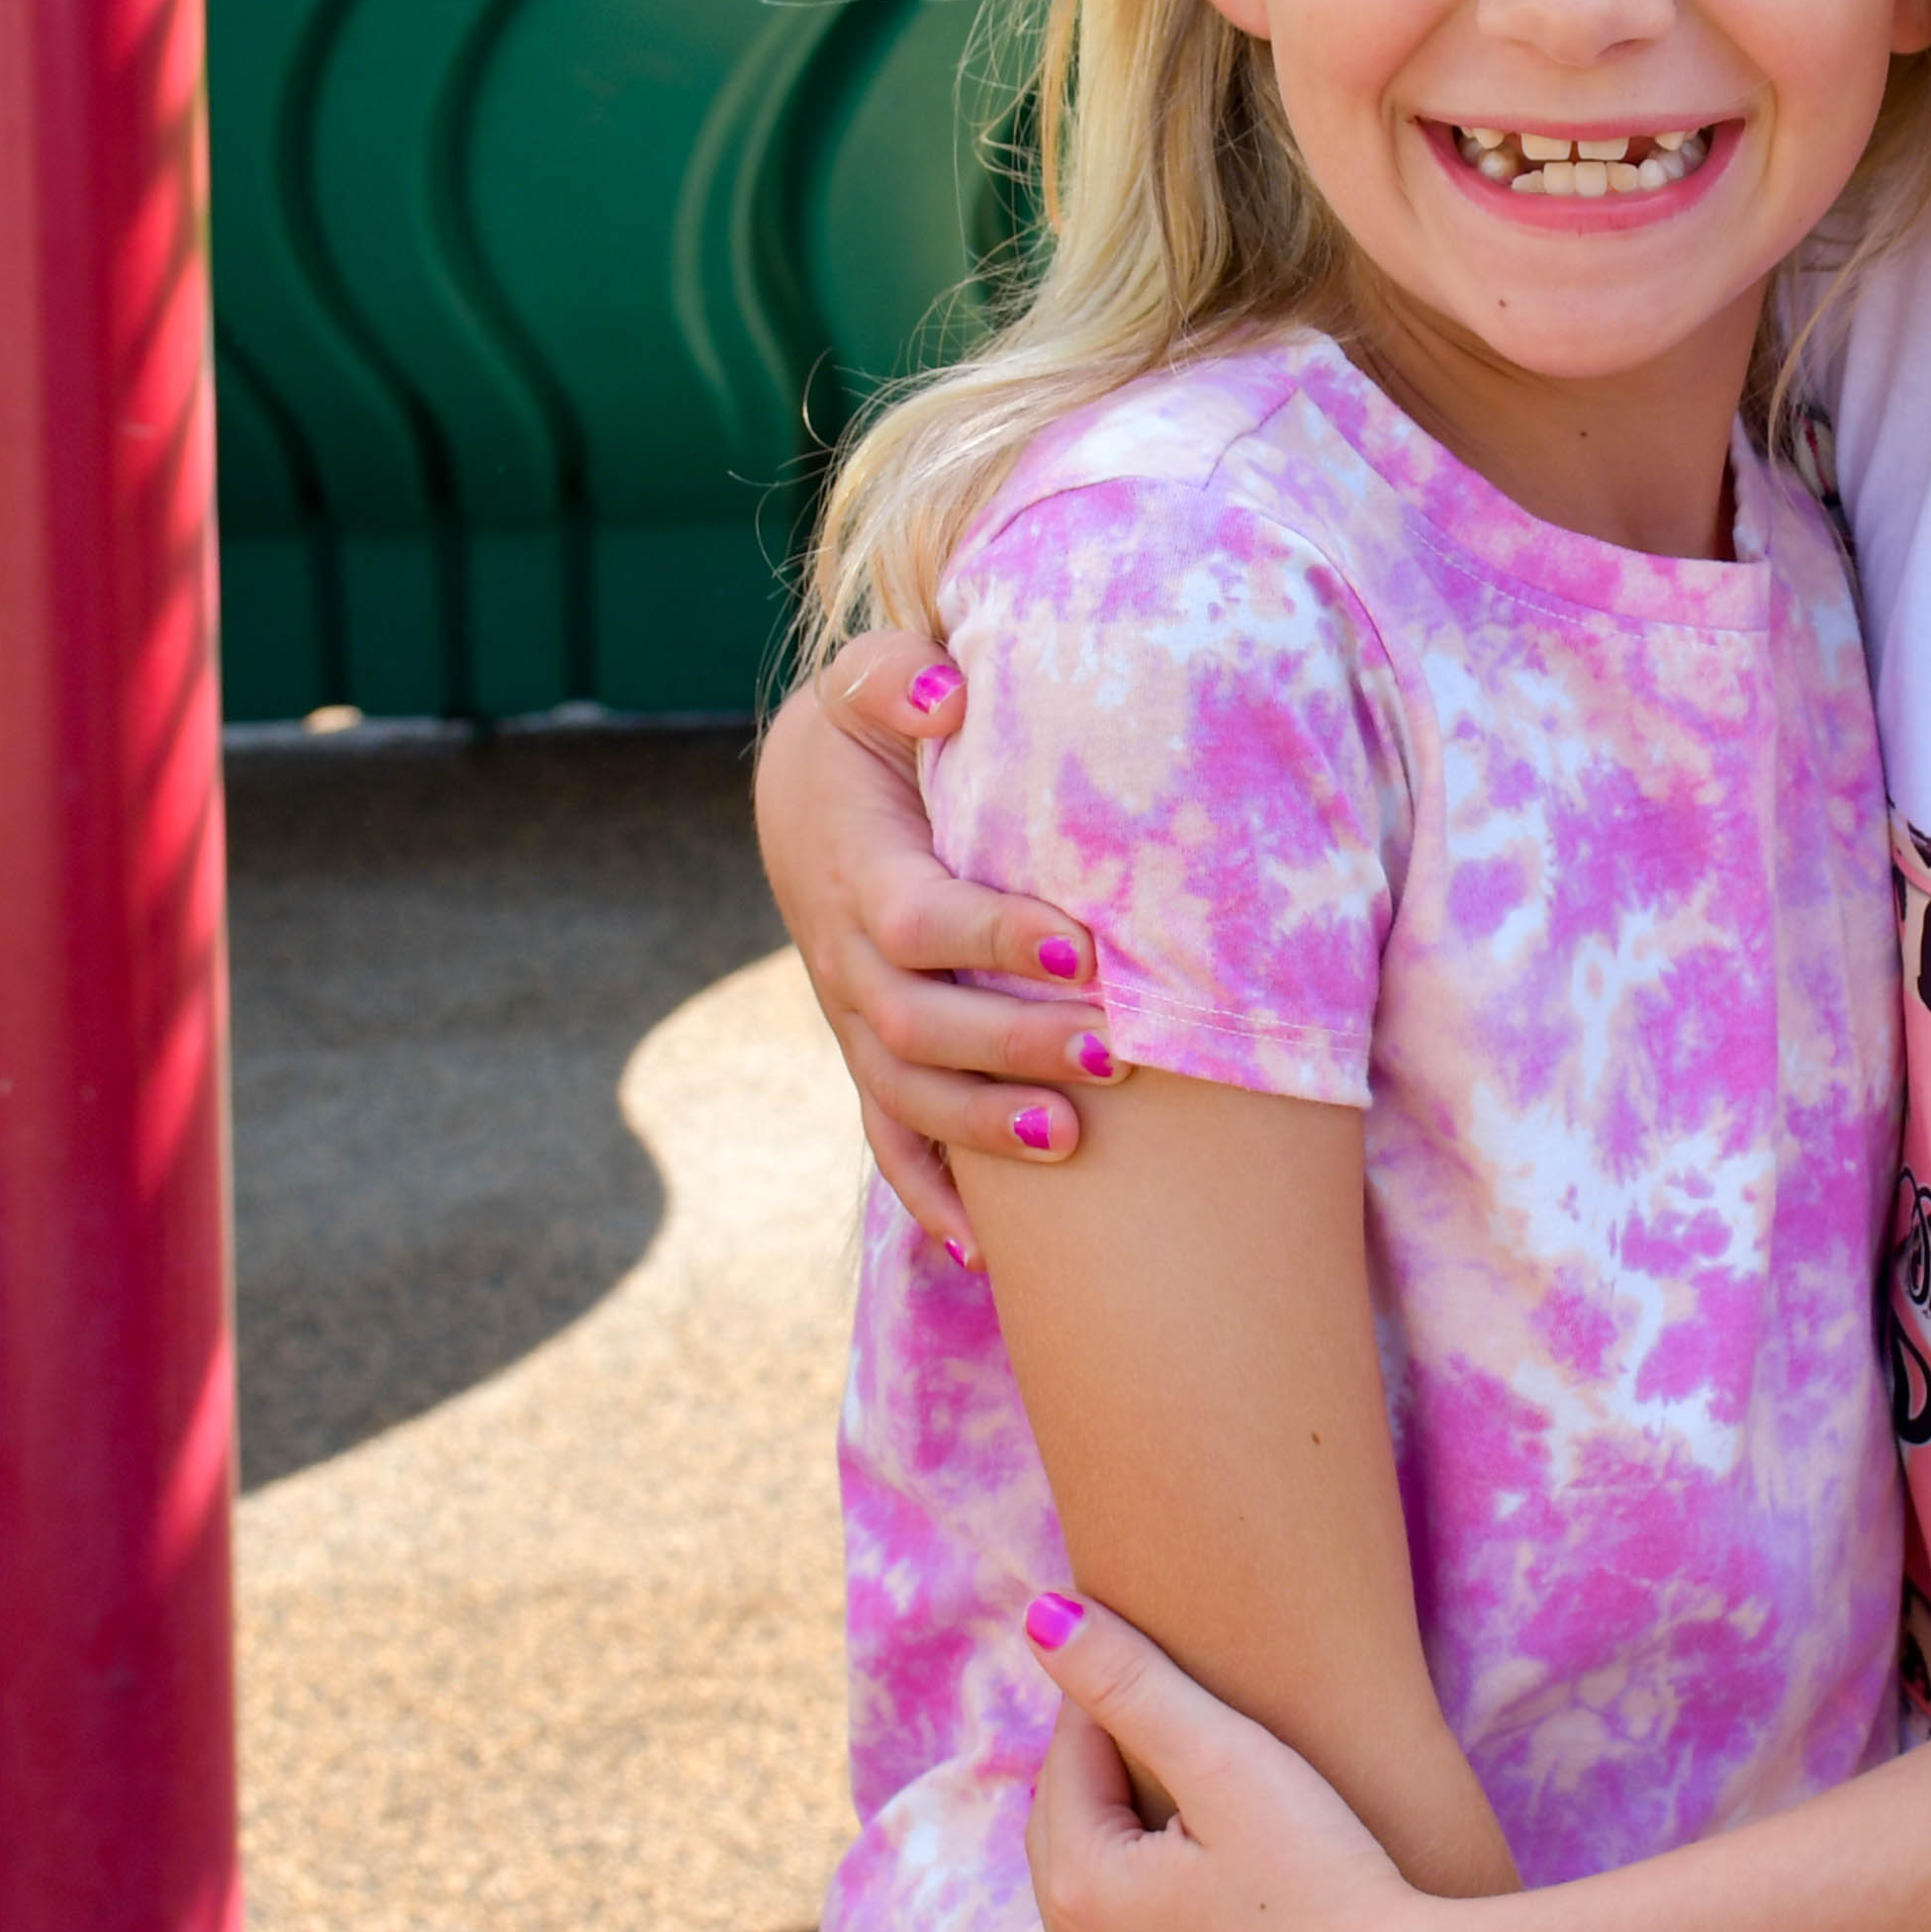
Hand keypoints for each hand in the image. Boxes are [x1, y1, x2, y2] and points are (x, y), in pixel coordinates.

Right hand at [753, 632, 1124, 1261]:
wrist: (811, 789)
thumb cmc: (871, 729)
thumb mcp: (869, 683)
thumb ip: (896, 675)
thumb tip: (944, 692)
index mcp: (861, 875)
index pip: (921, 923)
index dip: (995, 938)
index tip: (1084, 945)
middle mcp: (848, 963)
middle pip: (918, 1028)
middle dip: (1015, 1047)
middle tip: (1119, 1052)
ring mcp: (857, 1021)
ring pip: (907, 1098)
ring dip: (985, 1130)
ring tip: (1075, 1146)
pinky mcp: (875, 1055)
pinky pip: (891, 1142)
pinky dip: (930, 1199)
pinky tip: (985, 1256)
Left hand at [1003, 1595, 1481, 1931]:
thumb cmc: (1334, 1882)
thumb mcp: (1233, 1762)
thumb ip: (1131, 1684)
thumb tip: (1039, 1614)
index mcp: (1084, 1887)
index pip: (1072, 1766)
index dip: (1106, 1711)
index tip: (1145, 1674)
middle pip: (1066, 1851)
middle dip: (1094, 1792)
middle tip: (1143, 1743)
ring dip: (1083, 1885)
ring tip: (1098, 1838)